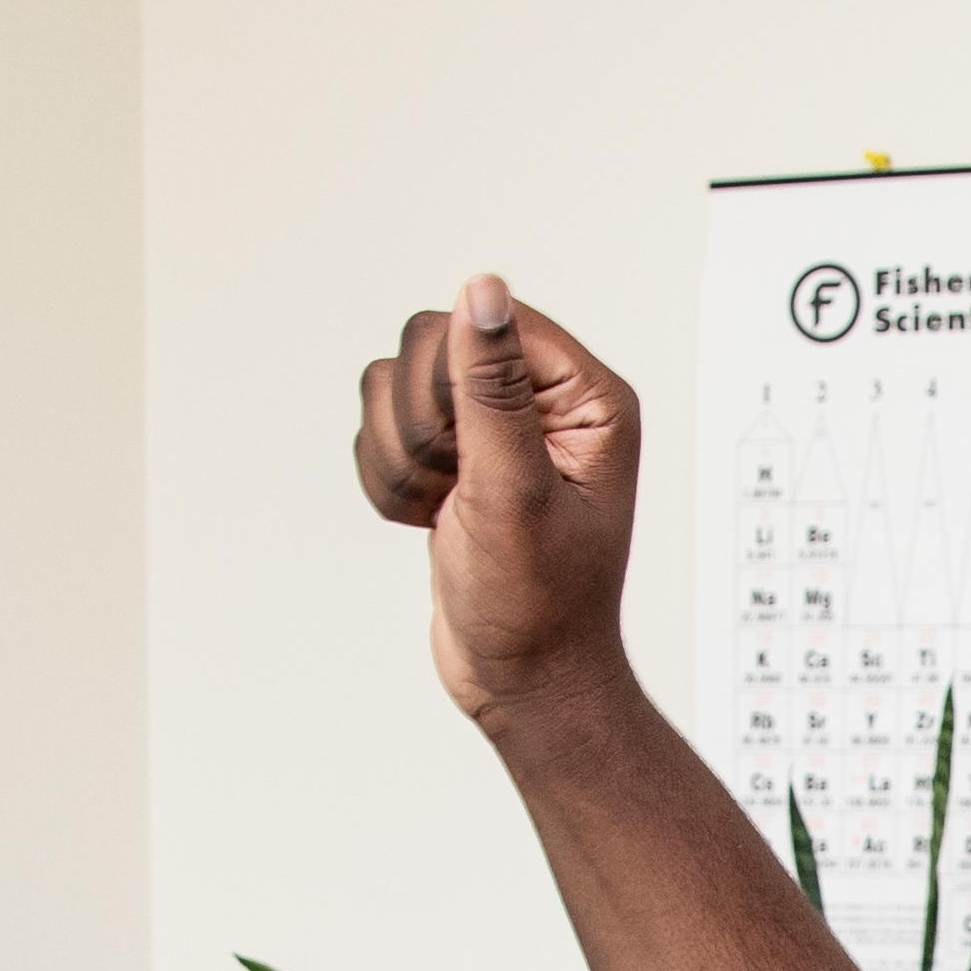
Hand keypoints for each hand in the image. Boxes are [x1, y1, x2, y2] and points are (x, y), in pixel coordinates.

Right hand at [355, 273, 643, 725]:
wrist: (523, 680)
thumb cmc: (540, 604)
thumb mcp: (514, 490)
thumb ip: (493, 385)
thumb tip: (482, 290)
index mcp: (587, 398)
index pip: (489, 320)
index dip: (456, 383)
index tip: (467, 452)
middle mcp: (545, 402)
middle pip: (432, 343)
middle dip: (423, 425)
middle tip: (456, 488)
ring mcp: (495, 428)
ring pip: (395, 385)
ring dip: (400, 456)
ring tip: (444, 510)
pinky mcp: (455, 456)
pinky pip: (383, 427)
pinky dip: (389, 480)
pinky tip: (429, 520)